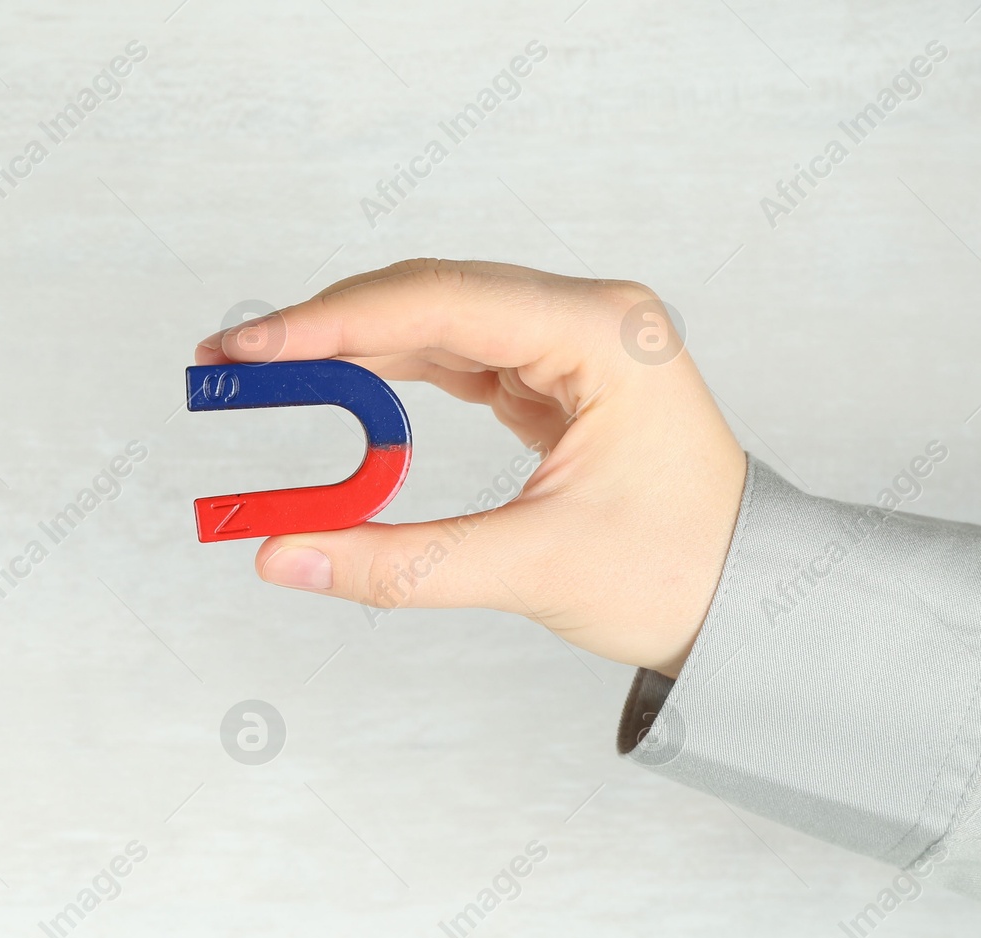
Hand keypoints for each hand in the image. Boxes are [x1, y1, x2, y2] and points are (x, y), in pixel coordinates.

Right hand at [195, 260, 747, 678]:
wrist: (746, 600)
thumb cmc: (677, 575)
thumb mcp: (534, 569)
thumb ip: (399, 564)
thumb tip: (280, 554)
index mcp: (605, 335)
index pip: (444, 304)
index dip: (334, 322)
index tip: (251, 347)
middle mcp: (590, 317)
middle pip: (433, 294)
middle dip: (329, 326)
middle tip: (233, 357)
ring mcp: (573, 341)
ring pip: (439, 319)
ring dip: (354, 345)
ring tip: (268, 370)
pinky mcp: (555, 375)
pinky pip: (458, 356)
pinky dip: (393, 373)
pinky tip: (337, 385)